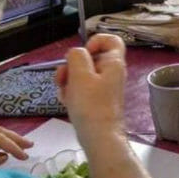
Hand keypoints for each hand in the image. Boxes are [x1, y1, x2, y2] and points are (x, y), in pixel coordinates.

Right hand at [55, 34, 126, 150]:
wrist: (98, 137)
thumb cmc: (91, 105)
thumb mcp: (80, 75)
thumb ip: (77, 56)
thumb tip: (76, 53)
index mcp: (113, 63)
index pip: (112, 40)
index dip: (96, 41)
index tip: (83, 53)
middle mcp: (111, 73)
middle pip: (89, 58)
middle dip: (72, 66)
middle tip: (64, 78)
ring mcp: (103, 87)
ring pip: (81, 74)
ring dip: (68, 81)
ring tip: (65, 94)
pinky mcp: (95, 99)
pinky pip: (80, 88)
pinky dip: (71, 92)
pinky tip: (67, 102)